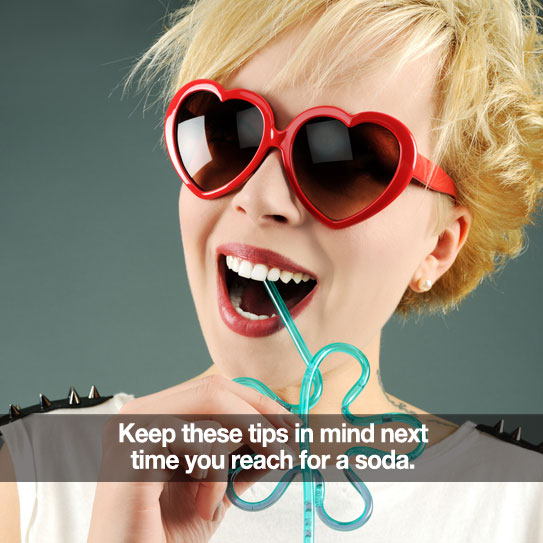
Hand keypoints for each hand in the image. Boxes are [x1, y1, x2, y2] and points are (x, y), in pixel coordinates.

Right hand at [87, 374, 293, 542]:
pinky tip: (205, 506)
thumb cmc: (162, 536)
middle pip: (214, 388)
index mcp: (155, 416)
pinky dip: (216, 475)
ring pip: (211, 404)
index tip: (290, 425)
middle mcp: (140, 413)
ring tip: (246, 482)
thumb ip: (241, 459)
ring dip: (246, 440)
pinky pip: (200, 440)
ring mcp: (133, 426)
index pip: (212, 389)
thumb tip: (281, 439)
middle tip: (289, 444)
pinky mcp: (133, 447)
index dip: (256, 402)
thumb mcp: (215, 489)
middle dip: (260, 415)